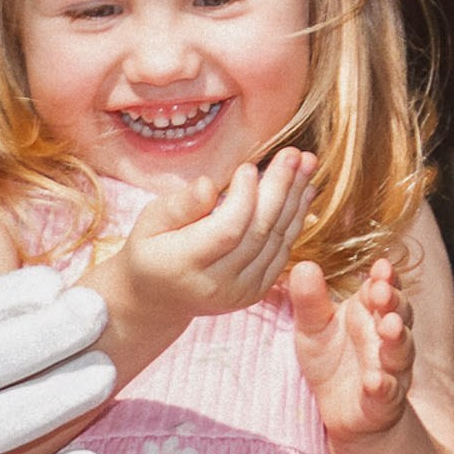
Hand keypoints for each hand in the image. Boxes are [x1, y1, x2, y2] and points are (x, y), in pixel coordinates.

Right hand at [115, 149, 315, 324]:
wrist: (156, 299)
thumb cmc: (149, 250)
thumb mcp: (148, 222)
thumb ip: (178, 205)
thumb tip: (208, 185)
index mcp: (184, 264)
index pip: (226, 230)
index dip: (244, 197)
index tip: (249, 166)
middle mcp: (217, 284)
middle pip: (258, 232)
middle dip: (280, 189)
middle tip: (294, 154)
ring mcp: (240, 292)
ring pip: (276, 241)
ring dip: (295, 200)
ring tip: (306, 165)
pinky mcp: (255, 292)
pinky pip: (281, 252)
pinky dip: (295, 220)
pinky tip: (302, 192)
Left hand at [291, 256, 414, 439]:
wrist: (342, 410)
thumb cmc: (330, 359)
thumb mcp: (312, 328)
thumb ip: (308, 300)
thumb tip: (302, 265)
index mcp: (369, 314)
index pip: (385, 289)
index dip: (386, 278)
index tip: (381, 265)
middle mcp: (386, 338)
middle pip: (398, 315)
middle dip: (393, 302)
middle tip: (381, 290)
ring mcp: (390, 369)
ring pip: (400, 352)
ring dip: (396, 338)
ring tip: (387, 326)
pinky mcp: (384, 401)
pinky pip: (388, 393)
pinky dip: (384, 386)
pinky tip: (375, 381)